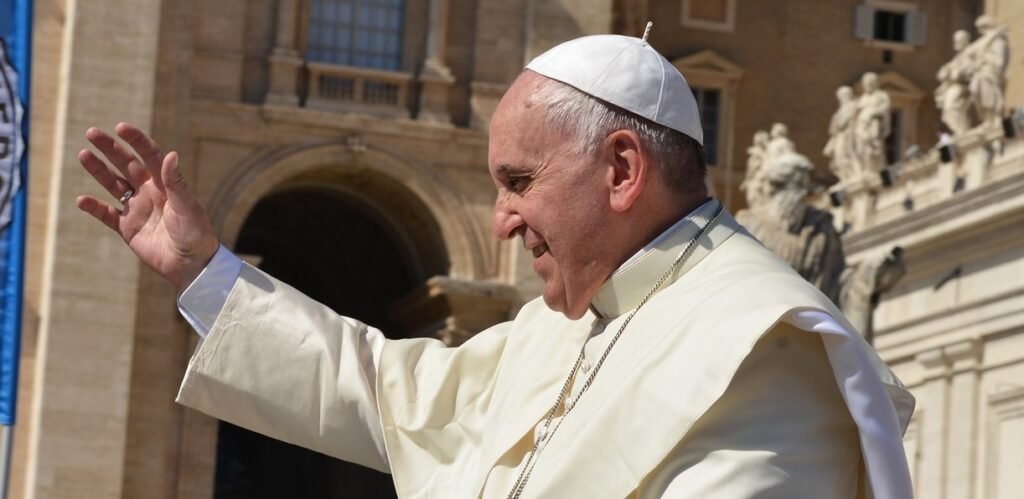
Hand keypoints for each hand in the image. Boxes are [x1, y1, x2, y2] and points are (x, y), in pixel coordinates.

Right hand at [76, 123, 219, 290]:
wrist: (192, 265)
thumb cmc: (196, 234)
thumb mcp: (187, 206)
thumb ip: (176, 182)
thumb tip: (170, 154)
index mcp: (166, 184)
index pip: (149, 156)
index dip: (136, 141)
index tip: (121, 127)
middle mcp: (150, 192)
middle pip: (126, 165)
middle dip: (110, 149)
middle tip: (92, 133)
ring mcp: (137, 209)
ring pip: (113, 185)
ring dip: (98, 171)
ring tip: (83, 155)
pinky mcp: (128, 228)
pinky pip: (107, 215)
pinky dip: (94, 208)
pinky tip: (82, 200)